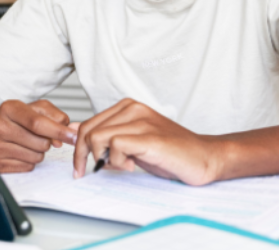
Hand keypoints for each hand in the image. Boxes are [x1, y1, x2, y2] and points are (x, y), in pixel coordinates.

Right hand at [0, 99, 77, 172]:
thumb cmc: (14, 118)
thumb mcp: (33, 108)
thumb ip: (55, 116)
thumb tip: (67, 135)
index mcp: (8, 108)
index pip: (38, 123)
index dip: (59, 131)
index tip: (74, 137)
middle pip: (40, 142)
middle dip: (47, 141)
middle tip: (37, 135)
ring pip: (36, 157)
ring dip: (38, 152)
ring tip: (26, 142)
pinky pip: (27, 167)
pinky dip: (29, 161)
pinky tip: (19, 151)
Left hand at [73, 98, 224, 185]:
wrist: (203, 157)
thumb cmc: (169, 152)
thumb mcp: (131, 143)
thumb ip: (106, 136)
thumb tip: (74, 131)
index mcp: (126, 107)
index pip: (87, 124)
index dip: (79, 148)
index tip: (80, 167)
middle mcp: (132, 108)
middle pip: (88, 130)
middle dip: (83, 156)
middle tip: (94, 171)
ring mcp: (141, 121)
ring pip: (98, 137)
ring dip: (103, 159)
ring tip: (123, 166)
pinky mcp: (149, 137)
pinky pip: (116, 146)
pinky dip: (117, 162)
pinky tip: (133, 166)